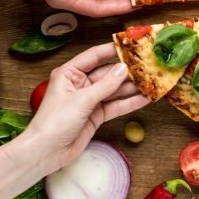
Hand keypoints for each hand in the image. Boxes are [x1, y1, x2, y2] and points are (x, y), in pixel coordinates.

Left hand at [24, 43, 148, 169]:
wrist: (46, 153)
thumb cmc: (55, 122)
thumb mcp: (82, 100)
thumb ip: (105, 85)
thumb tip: (123, 68)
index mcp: (70, 73)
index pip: (94, 56)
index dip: (112, 50)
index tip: (132, 45)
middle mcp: (80, 84)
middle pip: (107, 73)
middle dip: (127, 71)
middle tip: (148, 65)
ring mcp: (89, 100)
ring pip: (114, 90)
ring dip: (132, 87)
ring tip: (152, 81)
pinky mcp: (96, 115)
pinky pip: (116, 106)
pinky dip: (130, 103)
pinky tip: (145, 98)